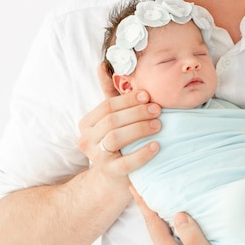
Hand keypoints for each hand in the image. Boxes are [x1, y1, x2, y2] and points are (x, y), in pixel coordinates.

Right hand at [78, 63, 161, 189]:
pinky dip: (142, 153)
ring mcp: (97, 158)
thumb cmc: (117, 142)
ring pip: (116, 138)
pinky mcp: (110, 174)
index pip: (107, 106)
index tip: (147, 95)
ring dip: (140, 128)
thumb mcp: (112, 117)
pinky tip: (156, 146)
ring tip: (158, 125)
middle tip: (158, 109)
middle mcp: (86, 140)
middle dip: (137, 112)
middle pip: (112, 120)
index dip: (128, 99)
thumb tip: (103, 64)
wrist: (113, 179)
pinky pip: (127, 162)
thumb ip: (110, 93)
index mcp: (87, 123)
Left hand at [130, 186, 244, 244]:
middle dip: (149, 205)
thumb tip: (178, 215)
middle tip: (144, 183)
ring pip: (162, 232)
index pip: (152, 223)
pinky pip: (169, 238)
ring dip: (159, 214)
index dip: (144, 203)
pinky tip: (173, 215)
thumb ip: (193, 237)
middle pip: (154, 226)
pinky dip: (168, 224)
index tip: (134, 185)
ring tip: (156, 193)